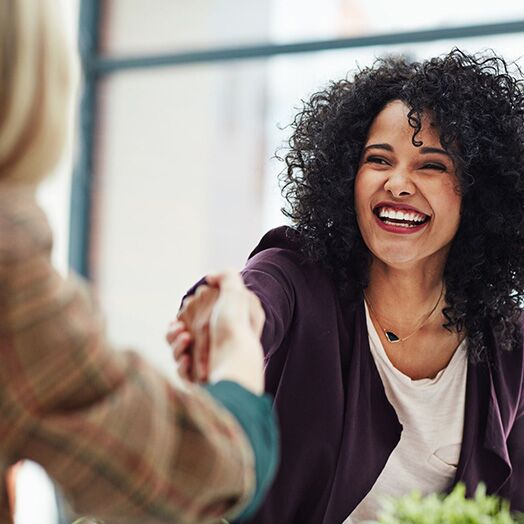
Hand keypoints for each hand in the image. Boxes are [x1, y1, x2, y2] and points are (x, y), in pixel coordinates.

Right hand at [167, 271, 264, 393]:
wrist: (236, 362)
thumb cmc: (235, 327)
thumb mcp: (236, 293)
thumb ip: (226, 277)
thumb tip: (210, 278)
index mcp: (221, 327)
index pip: (194, 319)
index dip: (185, 315)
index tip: (184, 312)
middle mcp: (214, 346)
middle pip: (180, 336)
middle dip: (174, 331)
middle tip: (180, 329)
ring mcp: (206, 364)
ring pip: (177, 353)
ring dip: (176, 345)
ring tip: (185, 339)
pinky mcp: (200, 381)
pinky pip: (182, 371)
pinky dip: (181, 364)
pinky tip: (187, 359)